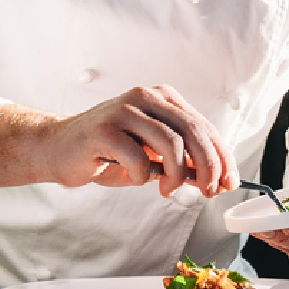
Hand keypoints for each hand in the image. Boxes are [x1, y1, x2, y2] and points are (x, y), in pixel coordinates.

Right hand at [33, 86, 232, 196]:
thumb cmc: (107, 152)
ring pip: (171, 143)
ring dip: (176, 174)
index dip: (222, 156)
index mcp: (161, 98)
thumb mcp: (150, 154)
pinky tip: (137, 179)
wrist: (58, 148)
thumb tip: (212, 178)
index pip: (203, 126)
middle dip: (208, 166)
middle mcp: (145, 97)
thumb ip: (180, 160)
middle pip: (193, 131)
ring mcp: (124, 110)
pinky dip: (143, 176)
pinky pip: (138, 157)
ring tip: (168, 190)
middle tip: (208, 191)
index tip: (230, 182)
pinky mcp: (104, 129)